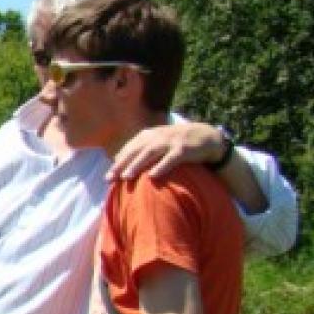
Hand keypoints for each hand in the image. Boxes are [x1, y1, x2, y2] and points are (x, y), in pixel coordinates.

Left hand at [108, 122, 224, 180]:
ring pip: (150, 153)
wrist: (206, 136)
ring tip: (126, 177)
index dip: (118, 162)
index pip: (129, 149)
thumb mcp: (157, 142)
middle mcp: (157, 137)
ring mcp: (170, 142)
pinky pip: (170, 159)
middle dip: (122, 165)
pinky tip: (152, 176)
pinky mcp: (183, 150)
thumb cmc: (177, 143)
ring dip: (137, 165)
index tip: (107, 176)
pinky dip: (161, 167)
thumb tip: (117, 159)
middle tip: (110, 178)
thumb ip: (139, 149)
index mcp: (148, 135)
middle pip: (135, 151)